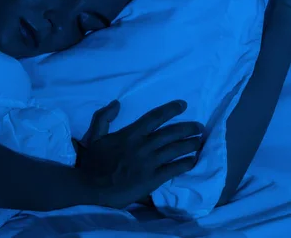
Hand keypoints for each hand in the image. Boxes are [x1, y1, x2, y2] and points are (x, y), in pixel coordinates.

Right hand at [75, 100, 202, 208]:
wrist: (91, 186)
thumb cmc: (93, 161)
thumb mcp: (95, 135)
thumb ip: (104, 117)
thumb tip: (116, 103)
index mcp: (130, 134)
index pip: (155, 117)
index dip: (171, 110)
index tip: (184, 105)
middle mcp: (143, 146)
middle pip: (171, 133)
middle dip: (188, 128)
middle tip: (200, 127)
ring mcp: (149, 163)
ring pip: (176, 150)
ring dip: (190, 144)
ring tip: (200, 141)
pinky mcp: (152, 179)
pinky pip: (173, 169)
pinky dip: (185, 164)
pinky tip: (193, 160)